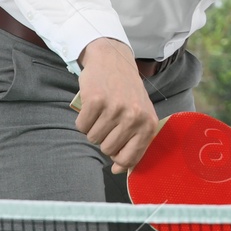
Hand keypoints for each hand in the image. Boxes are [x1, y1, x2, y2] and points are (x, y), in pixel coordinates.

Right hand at [74, 38, 160, 173]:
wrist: (113, 60)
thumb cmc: (127, 92)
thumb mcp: (140, 116)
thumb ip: (134, 144)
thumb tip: (118, 170)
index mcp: (148, 124)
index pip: (129, 159)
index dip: (118, 157)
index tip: (116, 144)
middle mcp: (134, 117)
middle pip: (108, 150)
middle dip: (104, 139)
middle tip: (109, 120)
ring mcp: (115, 109)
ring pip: (93, 138)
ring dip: (93, 128)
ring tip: (102, 112)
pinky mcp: (96, 101)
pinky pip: (81, 126)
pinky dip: (83, 119)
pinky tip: (91, 106)